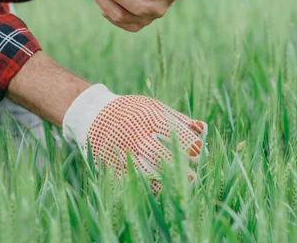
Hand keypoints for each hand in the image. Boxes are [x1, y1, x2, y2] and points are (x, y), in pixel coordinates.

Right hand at [62, 85, 207, 192]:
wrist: (93, 114)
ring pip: (143, 170)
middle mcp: (133, 133)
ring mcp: (120, 150)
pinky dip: (145, 186)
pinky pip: (129, 179)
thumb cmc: (131, 111)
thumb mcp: (154, 107)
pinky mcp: (110, 164)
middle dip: (178, 166)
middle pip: (157, 153)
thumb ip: (179, 119)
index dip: (188, 144)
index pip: (171, 131)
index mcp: (146, 116)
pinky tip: (159, 189)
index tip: (199, 153)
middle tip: (194, 176)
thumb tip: (203, 129)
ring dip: (163, 181)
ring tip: (179, 187)